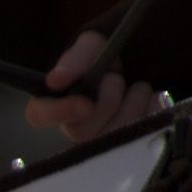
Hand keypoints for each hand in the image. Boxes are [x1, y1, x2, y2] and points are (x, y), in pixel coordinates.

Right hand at [24, 31, 166, 141]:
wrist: (145, 61)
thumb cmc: (109, 56)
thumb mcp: (95, 45)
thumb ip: (76, 59)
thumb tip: (54, 80)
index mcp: (56, 102)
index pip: (39, 115)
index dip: (58, 113)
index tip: (86, 103)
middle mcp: (74, 127)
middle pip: (81, 133)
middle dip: (107, 102)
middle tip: (116, 79)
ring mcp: (100, 142)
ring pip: (112, 137)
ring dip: (133, 104)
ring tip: (138, 88)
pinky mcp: (129, 145)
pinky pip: (141, 136)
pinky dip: (153, 112)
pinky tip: (153, 100)